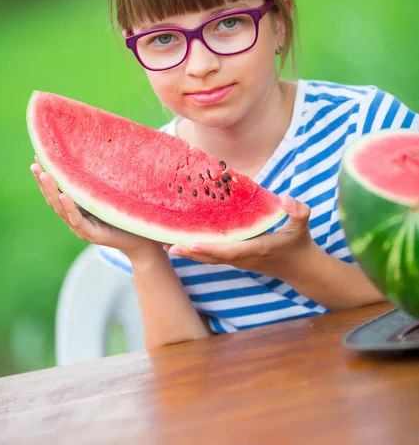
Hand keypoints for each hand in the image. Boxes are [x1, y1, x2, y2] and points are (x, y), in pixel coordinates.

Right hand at [30, 156, 159, 259]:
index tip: (40, 155)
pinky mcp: (92, 234)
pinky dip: (69, 207)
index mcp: (79, 208)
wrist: (144, 241)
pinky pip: (77, 219)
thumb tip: (102, 151)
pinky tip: (63, 196)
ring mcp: (82, 228)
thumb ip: (103, 181)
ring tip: (44, 174)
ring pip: (61, 208)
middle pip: (54, 199)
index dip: (48, 175)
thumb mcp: (112, 194)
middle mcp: (77, 218)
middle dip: (43, 182)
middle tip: (35, 163)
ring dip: (51, 191)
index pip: (59, 190)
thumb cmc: (130, 215)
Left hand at [165, 196, 315, 278]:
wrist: (299, 268)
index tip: (194, 244)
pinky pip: (213, 256)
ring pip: (210, 258)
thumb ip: (298, 212)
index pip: (232, 251)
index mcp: (257, 249)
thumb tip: (285, 199)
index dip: (212, 249)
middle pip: (213, 257)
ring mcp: (238, 260)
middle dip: (191, 252)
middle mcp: (243, 258)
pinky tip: (181, 243)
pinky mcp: (235, 259)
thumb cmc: (299, 244)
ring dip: (189, 253)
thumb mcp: (303, 225)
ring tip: (165, 244)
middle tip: (168, 246)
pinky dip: (198, 251)